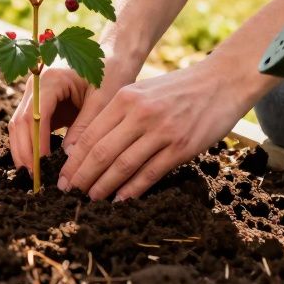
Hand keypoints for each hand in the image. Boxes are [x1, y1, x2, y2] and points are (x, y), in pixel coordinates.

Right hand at [7, 60, 132, 172]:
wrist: (114, 55)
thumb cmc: (112, 72)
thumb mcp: (103, 100)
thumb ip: (85, 127)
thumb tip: (69, 159)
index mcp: (50, 78)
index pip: (34, 117)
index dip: (35, 145)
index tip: (42, 170)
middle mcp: (36, 84)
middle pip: (20, 122)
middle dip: (25, 152)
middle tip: (35, 180)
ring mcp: (37, 93)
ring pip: (21, 125)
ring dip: (26, 150)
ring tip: (36, 177)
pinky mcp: (43, 103)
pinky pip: (32, 126)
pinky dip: (34, 145)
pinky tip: (43, 165)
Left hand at [57, 61, 256, 200]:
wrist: (221, 82)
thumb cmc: (178, 89)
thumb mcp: (142, 91)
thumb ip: (118, 114)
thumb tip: (90, 145)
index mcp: (125, 98)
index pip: (90, 134)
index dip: (73, 160)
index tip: (62, 178)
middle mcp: (139, 113)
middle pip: (101, 152)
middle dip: (81, 177)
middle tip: (68, 195)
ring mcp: (161, 131)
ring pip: (122, 165)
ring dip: (102, 187)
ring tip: (89, 200)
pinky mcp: (181, 147)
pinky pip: (149, 173)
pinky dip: (132, 190)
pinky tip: (120, 200)